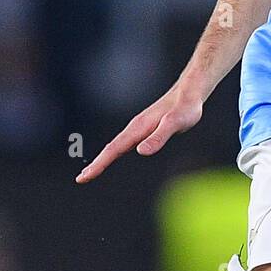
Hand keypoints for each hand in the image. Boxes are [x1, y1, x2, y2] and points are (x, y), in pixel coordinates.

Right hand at [75, 84, 203, 182]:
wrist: (190, 91)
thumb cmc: (186, 107)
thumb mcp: (176, 123)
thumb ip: (160, 136)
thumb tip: (141, 152)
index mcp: (138, 128)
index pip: (114, 149)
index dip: (99, 164)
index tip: (85, 176)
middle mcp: (135, 128)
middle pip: (111, 148)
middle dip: (96, 164)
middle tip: (81, 179)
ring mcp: (139, 128)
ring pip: (116, 146)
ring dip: (102, 159)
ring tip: (91, 172)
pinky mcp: (145, 129)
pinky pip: (124, 143)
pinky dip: (114, 152)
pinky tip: (113, 156)